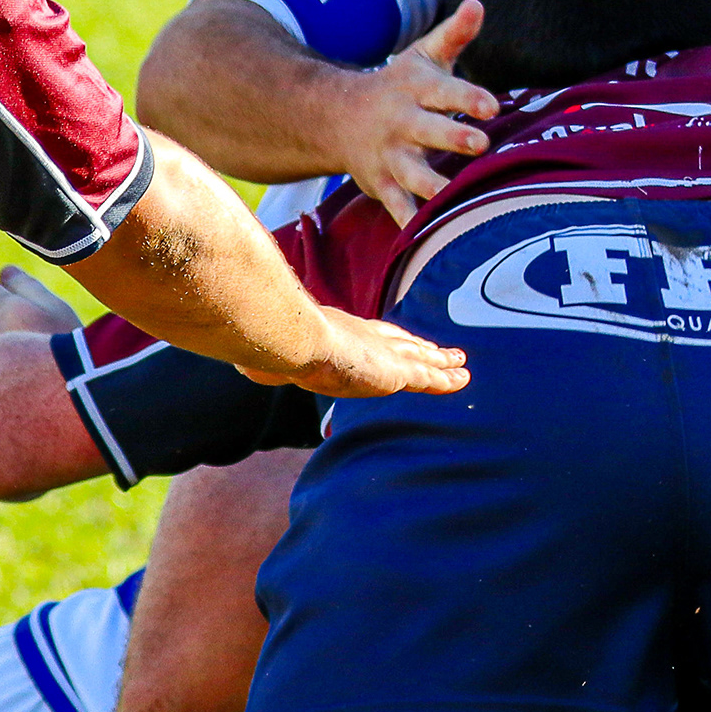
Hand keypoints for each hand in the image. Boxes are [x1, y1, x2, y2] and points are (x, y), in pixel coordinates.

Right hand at [253, 304, 470, 398]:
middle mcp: (366, 338)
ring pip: (421, 357)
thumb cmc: (276, 343)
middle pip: (402, 342)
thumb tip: (247, 368)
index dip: (389, 339)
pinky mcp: (395, 371)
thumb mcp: (272, 354)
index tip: (401, 340)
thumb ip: (266, 362)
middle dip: (421, 346)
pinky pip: (428, 376)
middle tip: (441, 349)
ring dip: (442, 360)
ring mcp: (382, 353)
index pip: (372, 336)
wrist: (292, 338)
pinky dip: (446, 378)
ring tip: (461, 362)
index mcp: (340, 332)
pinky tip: (463, 379)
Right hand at [334, 1, 500, 223]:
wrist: (335, 117)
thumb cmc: (399, 85)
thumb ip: (454, 35)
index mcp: (415, 89)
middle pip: (428, 130)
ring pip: (411, 173)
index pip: (444, 90)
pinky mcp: (382, 185)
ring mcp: (390, 156)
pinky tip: (428, 240)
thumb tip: (479, 4)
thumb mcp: (422, 56)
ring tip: (454, 197)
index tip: (494, 105)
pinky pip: (397, 206)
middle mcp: (401, 123)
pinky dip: (410, 222)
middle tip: (481, 143)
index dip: (468, 96)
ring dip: (432, 184)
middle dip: (452, 136)